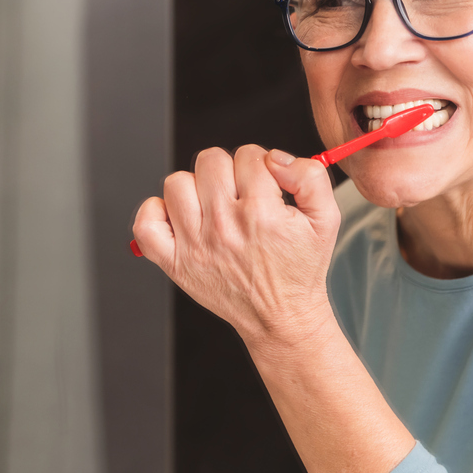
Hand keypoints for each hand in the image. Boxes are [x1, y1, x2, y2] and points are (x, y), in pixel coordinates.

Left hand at [132, 145, 339, 345]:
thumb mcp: (326, 220)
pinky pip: (145, 223)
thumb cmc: (300, 268)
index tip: (265, 186)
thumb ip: (310, 177)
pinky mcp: (173, 262)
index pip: (249, 156)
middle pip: (210, 162)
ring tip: (213, 208)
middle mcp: (223, 227)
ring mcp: (193, 245)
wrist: (281, 317)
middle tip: (240, 196)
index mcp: (261, 214)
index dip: (260, 166)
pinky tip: (180, 218)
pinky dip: (156, 213)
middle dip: (229, 172)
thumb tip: (275, 158)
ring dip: (195, 189)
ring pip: (177, 183)